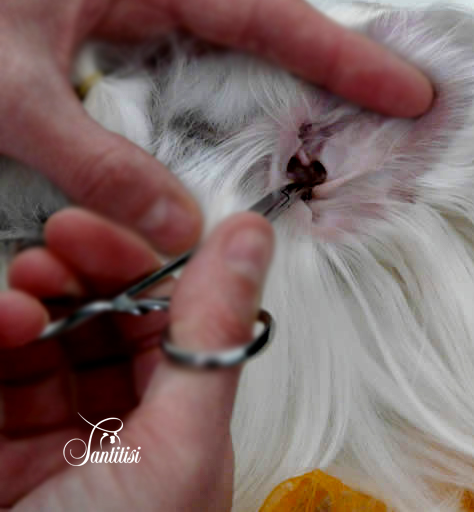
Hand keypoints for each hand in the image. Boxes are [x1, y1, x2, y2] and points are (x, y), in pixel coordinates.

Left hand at [0, 0, 432, 253]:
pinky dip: (243, 93)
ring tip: (351, 119)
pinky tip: (260, 121)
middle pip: (275, 24)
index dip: (346, 57)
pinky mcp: (124, 27)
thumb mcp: (11, 86)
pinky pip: (205, 60)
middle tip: (399, 108)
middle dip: (342, 65)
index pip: (271, 15)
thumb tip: (172, 224)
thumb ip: (92, 159)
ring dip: (299, 80)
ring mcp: (143, 2)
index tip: (406, 91)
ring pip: (244, 43)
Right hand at [0, 207, 273, 509]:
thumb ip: (214, 335)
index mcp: (182, 426)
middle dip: (86, 274)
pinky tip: (1, 320)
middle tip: (63, 241)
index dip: (149, 268)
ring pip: (46, 343)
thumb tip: (254, 237)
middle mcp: (123, 427)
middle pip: (107, 325)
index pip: (173, 324)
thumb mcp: (178, 445)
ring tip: (22, 290)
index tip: (117, 224)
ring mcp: (54, 439)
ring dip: (33, 302)